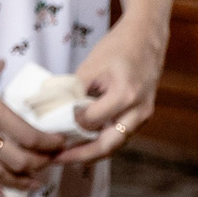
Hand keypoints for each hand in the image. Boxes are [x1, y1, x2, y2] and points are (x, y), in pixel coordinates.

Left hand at [57, 11, 167, 166]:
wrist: (147, 37)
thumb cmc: (117, 46)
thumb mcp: (91, 65)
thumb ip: (74, 90)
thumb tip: (53, 110)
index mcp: (125, 95)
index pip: (91, 122)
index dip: (69, 127)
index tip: (50, 131)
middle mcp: (138, 110)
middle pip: (108, 144)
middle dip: (82, 156)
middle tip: (57, 159)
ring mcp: (144, 115)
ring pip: (116, 143)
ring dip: (92, 151)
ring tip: (66, 155)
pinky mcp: (142, 115)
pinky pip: (121, 133)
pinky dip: (102, 140)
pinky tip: (83, 143)